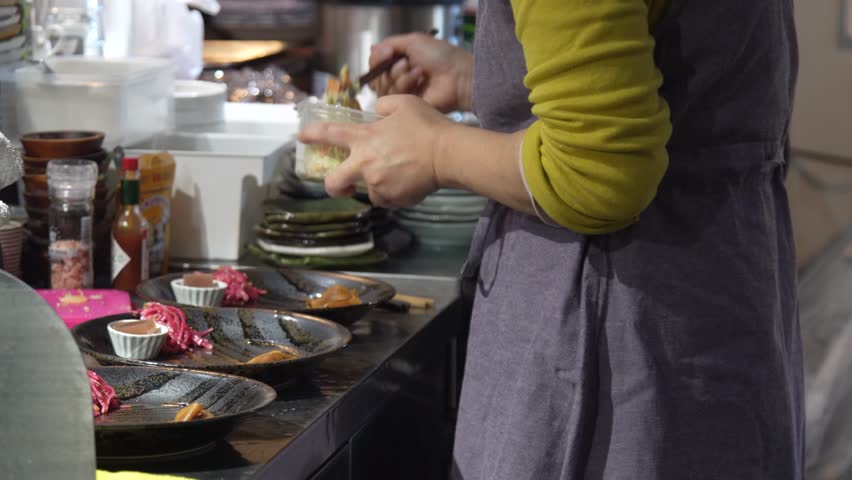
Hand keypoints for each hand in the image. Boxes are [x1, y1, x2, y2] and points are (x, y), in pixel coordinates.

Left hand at [298, 95, 452, 207]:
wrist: (447, 154)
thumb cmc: (427, 126)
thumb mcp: (404, 103)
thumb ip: (384, 106)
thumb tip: (377, 113)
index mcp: (364, 138)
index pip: (330, 134)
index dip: (312, 135)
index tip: (300, 137)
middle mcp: (365, 164)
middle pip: (333, 182)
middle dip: (333, 186)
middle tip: (342, 184)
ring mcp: (377, 184)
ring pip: (369, 191)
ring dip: (377, 186)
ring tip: (398, 176)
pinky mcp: (392, 199)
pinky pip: (388, 199)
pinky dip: (394, 194)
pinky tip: (408, 183)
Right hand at [369, 33, 472, 112]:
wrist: (457, 74)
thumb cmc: (440, 56)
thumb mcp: (413, 41)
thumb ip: (389, 44)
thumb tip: (373, 49)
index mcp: (399, 61)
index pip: (375, 64)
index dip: (377, 59)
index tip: (387, 53)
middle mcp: (399, 78)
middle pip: (376, 78)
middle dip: (389, 68)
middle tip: (406, 63)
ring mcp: (403, 93)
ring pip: (382, 88)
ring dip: (398, 76)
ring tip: (417, 71)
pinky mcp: (406, 106)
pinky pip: (391, 98)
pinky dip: (404, 84)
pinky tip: (419, 79)